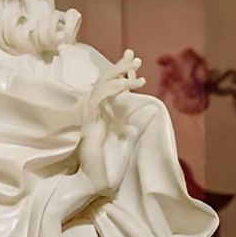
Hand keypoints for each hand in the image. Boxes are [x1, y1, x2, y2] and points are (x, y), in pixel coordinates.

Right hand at [79, 51, 143, 192]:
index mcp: (101, 112)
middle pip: (104, 81)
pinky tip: (124, 86)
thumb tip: (147, 110)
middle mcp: (93, 110)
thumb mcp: (124, 136)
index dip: (121, 71)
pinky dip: (111, 90)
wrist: (93, 179)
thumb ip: (130, 122)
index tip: (134, 58)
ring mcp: (89, 115)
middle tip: (134, 57)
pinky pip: (98, 99)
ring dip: (118, 76)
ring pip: (101, 86)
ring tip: (135, 71)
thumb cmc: (106, 162)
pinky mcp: (88, 122)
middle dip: (119, 67)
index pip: (111, 85)